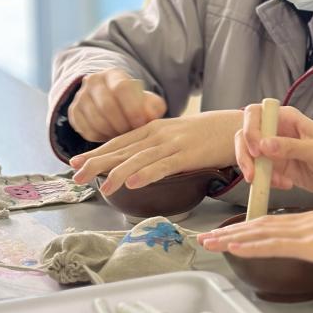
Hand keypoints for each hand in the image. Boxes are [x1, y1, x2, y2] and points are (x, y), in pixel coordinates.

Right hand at [67, 70, 165, 143]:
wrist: (111, 100)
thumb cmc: (135, 102)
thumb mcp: (148, 101)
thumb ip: (153, 107)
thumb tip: (150, 116)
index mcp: (114, 74)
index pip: (122, 87)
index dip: (132, 108)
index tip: (141, 124)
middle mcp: (94, 81)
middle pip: (107, 106)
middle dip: (123, 124)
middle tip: (133, 135)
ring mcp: (81, 96)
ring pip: (96, 120)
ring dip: (113, 133)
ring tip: (125, 137)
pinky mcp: (74, 112)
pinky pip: (87, 131)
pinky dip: (102, 138)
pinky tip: (112, 137)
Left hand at [69, 110, 242, 193]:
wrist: (237, 125)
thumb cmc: (207, 134)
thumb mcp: (177, 136)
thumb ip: (157, 145)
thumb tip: (137, 162)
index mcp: (154, 129)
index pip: (119, 141)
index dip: (97, 152)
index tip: (76, 162)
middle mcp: (159, 134)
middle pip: (123, 150)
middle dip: (97, 163)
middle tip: (75, 175)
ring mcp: (173, 143)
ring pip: (139, 159)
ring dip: (117, 173)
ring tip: (102, 187)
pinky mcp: (188, 154)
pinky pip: (163, 166)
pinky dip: (146, 175)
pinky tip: (131, 184)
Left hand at [200, 192, 312, 267]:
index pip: (274, 223)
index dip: (250, 227)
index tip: (232, 232)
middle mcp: (304, 223)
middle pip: (259, 226)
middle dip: (230, 233)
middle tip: (206, 238)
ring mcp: (305, 232)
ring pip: (259, 234)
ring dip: (231, 239)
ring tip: (208, 243)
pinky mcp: (310, 244)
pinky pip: (273, 245)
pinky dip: (250, 246)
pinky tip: (233, 247)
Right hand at [235, 104, 312, 202]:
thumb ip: (291, 147)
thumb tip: (264, 145)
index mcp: (287, 118)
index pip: (255, 114)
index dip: (250, 130)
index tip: (257, 150)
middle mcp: (277, 131)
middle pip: (245, 135)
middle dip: (245, 155)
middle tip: (253, 174)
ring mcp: (274, 149)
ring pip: (248, 155)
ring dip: (252, 170)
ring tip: (270, 182)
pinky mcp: (277, 167)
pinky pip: (259, 172)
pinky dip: (265, 181)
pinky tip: (285, 185)